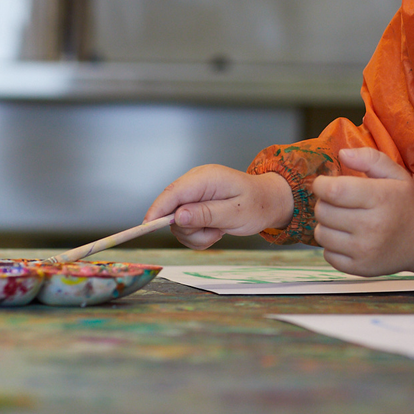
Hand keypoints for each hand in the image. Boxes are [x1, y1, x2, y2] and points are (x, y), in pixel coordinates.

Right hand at [146, 165, 292, 250]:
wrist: (266, 202)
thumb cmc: (256, 204)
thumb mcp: (235, 213)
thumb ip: (206, 214)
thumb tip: (179, 217)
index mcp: (206, 178)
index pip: (173, 192)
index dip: (158, 209)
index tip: (147, 226)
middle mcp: (196, 183)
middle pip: (171, 211)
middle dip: (190, 229)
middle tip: (215, 232)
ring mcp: (193, 194)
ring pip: (178, 224)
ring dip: (197, 235)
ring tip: (219, 230)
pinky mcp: (193, 205)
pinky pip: (186, 227)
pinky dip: (199, 235)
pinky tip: (216, 229)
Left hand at [311, 147, 413, 281]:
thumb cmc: (407, 203)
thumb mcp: (396, 174)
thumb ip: (369, 158)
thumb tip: (342, 154)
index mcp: (381, 198)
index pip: (333, 190)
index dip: (321, 184)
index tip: (326, 183)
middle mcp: (372, 226)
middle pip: (323, 211)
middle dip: (324, 202)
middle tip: (339, 202)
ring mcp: (366, 250)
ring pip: (321, 234)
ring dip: (327, 224)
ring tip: (344, 220)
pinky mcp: (360, 268)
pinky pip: (327, 254)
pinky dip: (332, 245)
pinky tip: (348, 238)